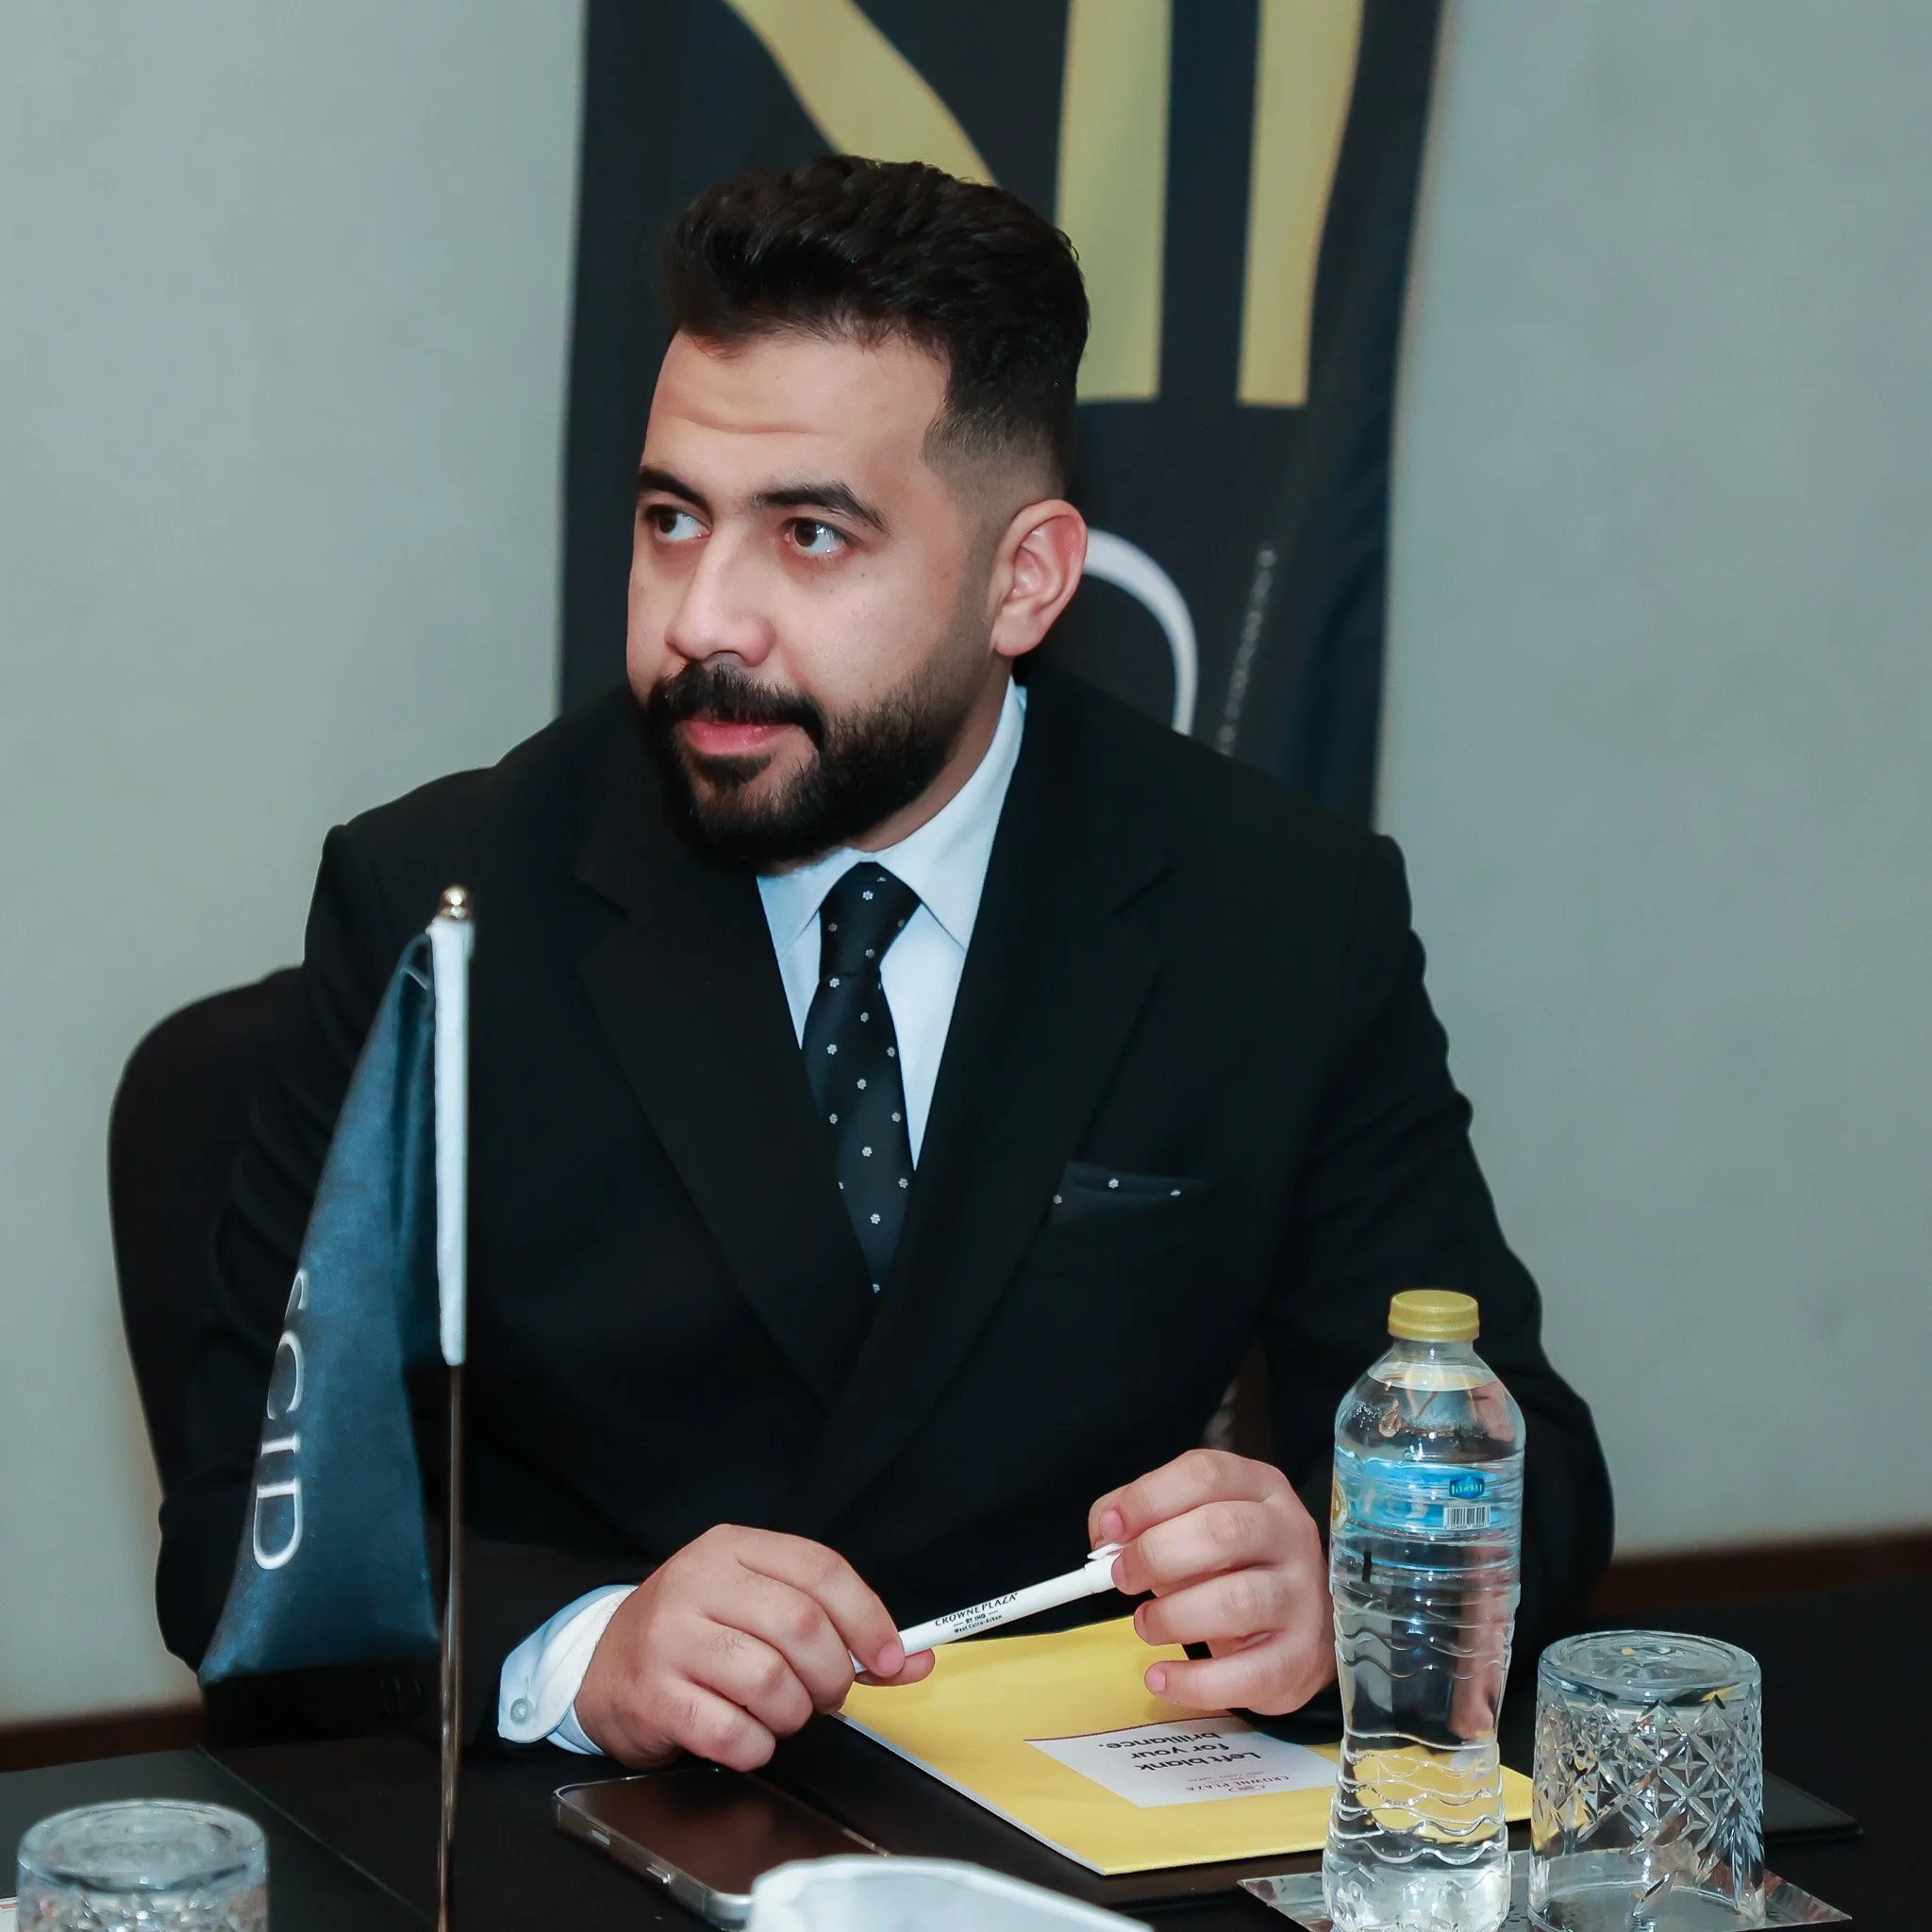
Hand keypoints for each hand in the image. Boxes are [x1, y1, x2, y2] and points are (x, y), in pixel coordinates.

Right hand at [574, 1524, 932, 1768]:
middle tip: (828, 1696)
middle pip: (801, 1626)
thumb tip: (915, 1660)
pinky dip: (755, 1747)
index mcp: (734, 1548)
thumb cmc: (697, 1634)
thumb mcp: (760, 1608)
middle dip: (832, 1675)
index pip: (820, 1570)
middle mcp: (698, 1581)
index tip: (893, 1659)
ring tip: (781, 1714)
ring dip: (793, 1714)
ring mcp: (670, 1636)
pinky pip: (730, 1732)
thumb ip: (836, 1628)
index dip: (869, 1618)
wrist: (602, 1664)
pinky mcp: (651, 1693)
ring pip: (769, 1680)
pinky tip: (747, 1736)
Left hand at [1089, 1448, 1332, 1715]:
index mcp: (1261, 1488)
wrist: (1300, 1627)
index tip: (1109, 1529)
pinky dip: (1191, 1681)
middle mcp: (1291, 1534)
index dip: (1148, 1498)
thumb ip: (1144, 1519)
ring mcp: (1302, 1597)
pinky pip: (1244, 1675)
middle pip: (1221, 1530)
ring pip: (1234, 1601)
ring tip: (1146, 1624)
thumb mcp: (1192, 1525)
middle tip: (1122, 1578)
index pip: (1205, 1473)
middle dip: (1156, 1555)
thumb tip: (1104, 1532)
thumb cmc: (1232, 1566)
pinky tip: (1160, 1676)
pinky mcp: (1300, 1658)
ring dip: (1172, 1616)